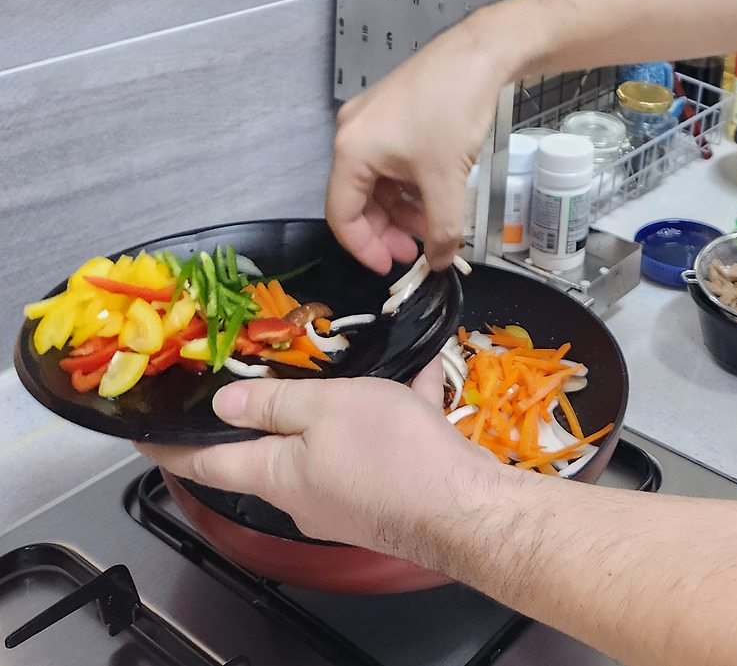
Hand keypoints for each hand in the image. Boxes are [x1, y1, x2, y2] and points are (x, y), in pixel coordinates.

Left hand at [138, 360, 501, 570]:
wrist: (462, 505)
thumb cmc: (389, 453)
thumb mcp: (325, 409)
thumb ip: (273, 405)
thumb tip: (222, 406)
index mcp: (276, 474)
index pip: (207, 463)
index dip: (171, 447)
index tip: (142, 435)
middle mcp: (303, 493)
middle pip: (271, 449)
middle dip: (267, 413)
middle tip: (261, 371)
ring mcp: (346, 495)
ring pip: (330, 438)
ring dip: (340, 403)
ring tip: (357, 363)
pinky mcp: (385, 490)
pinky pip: (379, 440)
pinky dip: (394, 406)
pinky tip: (418, 375)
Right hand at [327, 8, 515, 271]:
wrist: (480, 53)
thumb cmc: (453, 109)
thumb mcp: (447, 179)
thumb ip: (441, 229)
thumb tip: (438, 261)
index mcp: (351, 150)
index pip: (342, 215)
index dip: (365, 248)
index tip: (392, 267)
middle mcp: (352, 132)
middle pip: (358, 198)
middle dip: (387, 229)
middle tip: (417, 250)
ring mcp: (371, 119)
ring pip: (377, 181)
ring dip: (401, 208)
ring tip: (433, 224)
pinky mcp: (392, 110)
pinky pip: (390, 160)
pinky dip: (407, 183)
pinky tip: (433, 194)